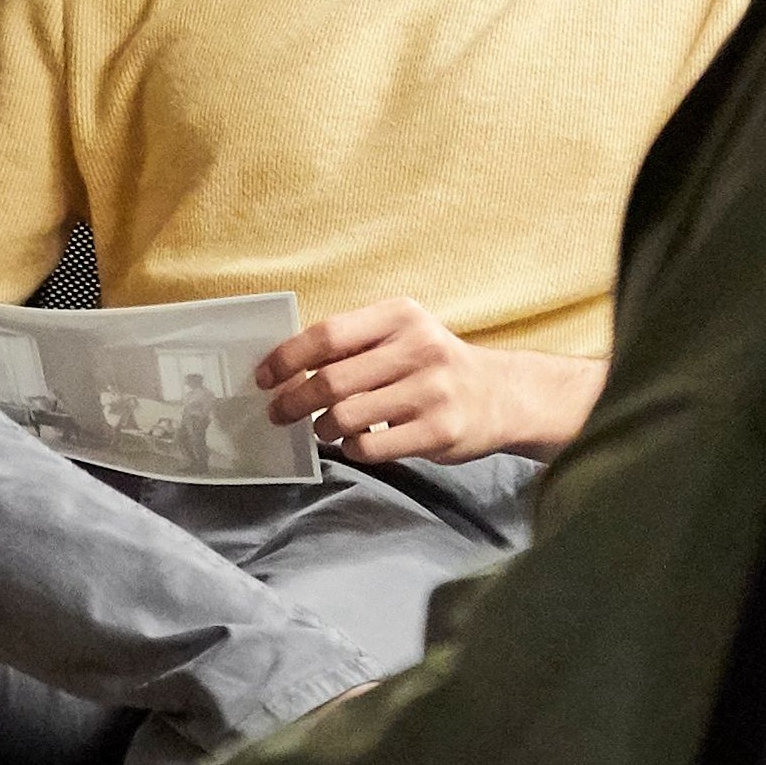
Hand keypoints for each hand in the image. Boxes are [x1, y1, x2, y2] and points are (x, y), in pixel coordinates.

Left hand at [259, 297, 602, 463]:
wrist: (501, 394)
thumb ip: (354, 344)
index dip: (287, 357)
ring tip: (324, 429)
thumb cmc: (434, 364)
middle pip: (331, 380)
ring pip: (347, 417)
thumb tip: (287, 367)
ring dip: (323, 428)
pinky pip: (372, 447)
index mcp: (400, 316)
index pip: (328, 334)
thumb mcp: (401, 335)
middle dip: (294, 401)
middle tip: (278, 414)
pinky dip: (353, 448)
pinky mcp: (439, 430)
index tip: (264, 377)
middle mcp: (418, 348)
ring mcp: (431, 390)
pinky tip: (356, 442)